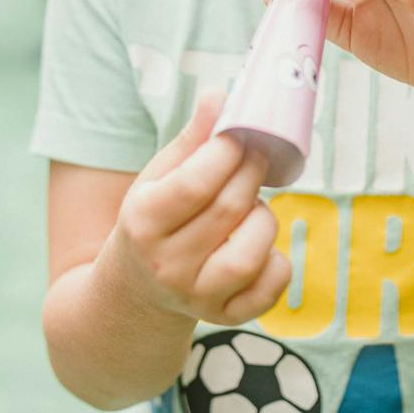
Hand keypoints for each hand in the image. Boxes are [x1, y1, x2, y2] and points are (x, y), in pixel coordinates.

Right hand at [103, 92, 292, 325]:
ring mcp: (196, 297)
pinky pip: (269, 289)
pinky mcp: (223, 318)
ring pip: (252, 253)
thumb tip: (221, 94)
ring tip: (252, 206)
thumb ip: (192, 138)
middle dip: (252, 174)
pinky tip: (262, 245)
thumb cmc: (154, 219)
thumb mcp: (157, 178)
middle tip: (257, 157)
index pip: (195, 184)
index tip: (241, 135)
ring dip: (264, 219)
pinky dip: (277, 263)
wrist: (136, 291)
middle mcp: (166, 266)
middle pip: (229, 211)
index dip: (228, 153)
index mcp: (142, 222)